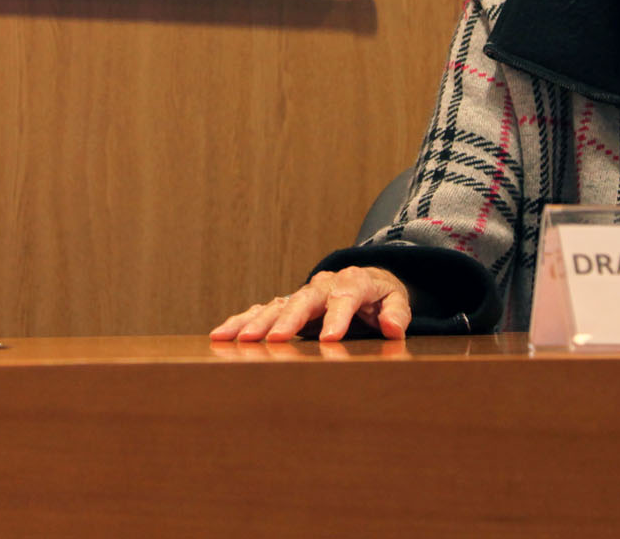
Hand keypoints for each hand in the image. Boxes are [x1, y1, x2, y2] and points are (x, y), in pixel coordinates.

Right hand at [209, 266, 411, 342]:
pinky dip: (242, 321)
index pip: (345, 298)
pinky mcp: (288, 304)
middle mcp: (322, 285)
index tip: (329, 340)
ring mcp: (302, 294)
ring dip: (257, 322)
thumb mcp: (397, 299)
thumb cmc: (380, 294)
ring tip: (238, 339)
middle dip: (288, 320)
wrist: (364, 279)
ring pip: (277, 305)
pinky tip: (223, 334)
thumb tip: (392, 329)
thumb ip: (397, 314)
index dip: (337, 318)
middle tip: (274, 339)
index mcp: (352, 282)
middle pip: (304, 300)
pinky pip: (263, 310)